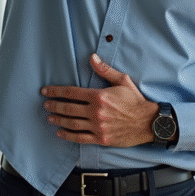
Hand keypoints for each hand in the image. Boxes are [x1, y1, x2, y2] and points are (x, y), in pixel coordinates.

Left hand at [41, 53, 157, 146]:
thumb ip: (105, 70)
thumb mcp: (122, 81)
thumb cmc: (135, 101)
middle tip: (46, 105)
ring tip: (50, 118)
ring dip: (58, 120)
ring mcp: (98, 126)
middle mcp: (96, 112)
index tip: (46, 91)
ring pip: (72, 124)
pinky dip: (68, 136)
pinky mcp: (101, 138)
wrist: (148, 122)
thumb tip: (92, 57)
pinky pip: (80, 138)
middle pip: (68, 108)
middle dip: (54, 106)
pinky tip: (60, 133)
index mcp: (99, 96)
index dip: (56, 92)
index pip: (72, 93)